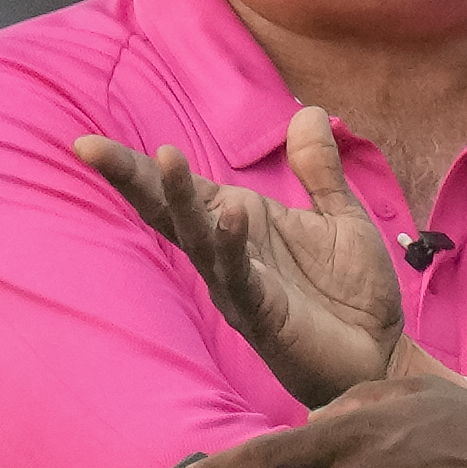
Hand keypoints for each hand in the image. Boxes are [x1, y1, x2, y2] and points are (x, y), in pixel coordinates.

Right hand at [75, 106, 407, 409]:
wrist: (380, 356)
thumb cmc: (351, 295)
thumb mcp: (341, 217)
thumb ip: (318, 170)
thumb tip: (306, 111)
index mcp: (238, 225)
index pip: (180, 190)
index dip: (135, 167)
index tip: (86, 143)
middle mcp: (226, 254)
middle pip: (167, 212)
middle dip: (130, 179)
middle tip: (89, 148)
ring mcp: (238, 286)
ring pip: (197, 241)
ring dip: (180, 200)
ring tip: (166, 157)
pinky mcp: (263, 315)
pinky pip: (240, 277)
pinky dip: (232, 245)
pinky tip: (231, 213)